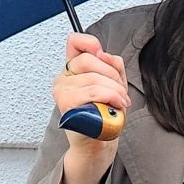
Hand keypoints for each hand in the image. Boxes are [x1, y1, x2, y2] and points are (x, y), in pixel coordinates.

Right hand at [53, 33, 128, 153]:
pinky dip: (111, 98)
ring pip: (94, 79)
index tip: (102, 55)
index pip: (74, 42)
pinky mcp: (66, 104)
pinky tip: (116, 106)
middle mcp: (62, 78)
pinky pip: (93, 93)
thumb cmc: (103, 114)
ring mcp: (62, 91)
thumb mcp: (114, 83)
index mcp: (72, 69)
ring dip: (116, 91)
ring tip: (121, 102)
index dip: (90, 43)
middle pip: (89, 60)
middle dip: (112, 76)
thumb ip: (112, 64)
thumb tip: (104, 54)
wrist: (97, 142)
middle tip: (120, 91)